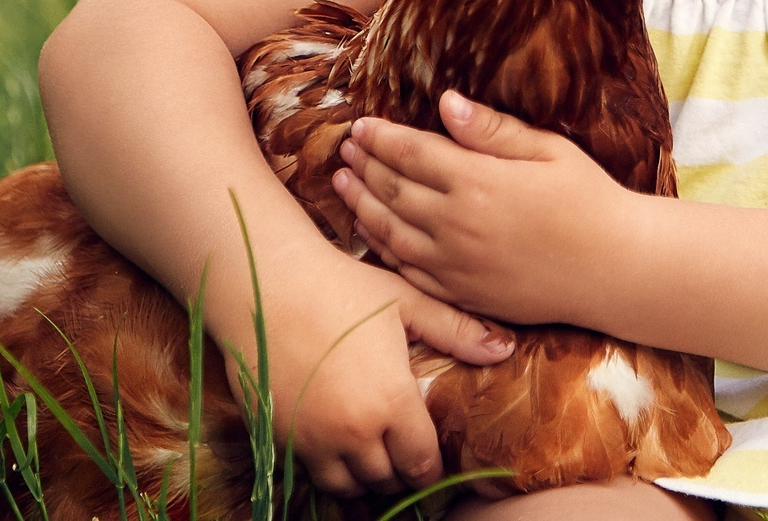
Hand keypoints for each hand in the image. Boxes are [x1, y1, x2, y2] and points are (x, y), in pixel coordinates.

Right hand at [245, 245, 511, 498]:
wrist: (264, 282)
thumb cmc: (340, 284)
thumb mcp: (404, 301)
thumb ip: (455, 329)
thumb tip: (504, 348)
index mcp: (390, 401)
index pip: (421, 463)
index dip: (430, 465)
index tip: (430, 453)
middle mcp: (353, 431)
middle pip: (387, 479)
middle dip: (400, 470)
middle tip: (403, 450)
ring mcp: (313, 439)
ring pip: (350, 485)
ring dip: (365, 475)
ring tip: (372, 450)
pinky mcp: (280, 437)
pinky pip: (312, 474)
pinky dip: (329, 468)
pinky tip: (336, 442)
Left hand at [333, 90, 630, 324]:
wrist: (615, 269)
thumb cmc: (588, 199)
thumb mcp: (547, 150)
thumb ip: (491, 130)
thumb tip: (445, 102)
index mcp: (477, 182)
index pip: (410, 153)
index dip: (381, 137)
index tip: (361, 125)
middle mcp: (458, 225)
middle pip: (392, 190)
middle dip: (364, 165)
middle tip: (344, 148)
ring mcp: (456, 265)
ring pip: (390, 232)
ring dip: (361, 205)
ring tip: (342, 184)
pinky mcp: (463, 294)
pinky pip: (408, 272)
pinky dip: (383, 250)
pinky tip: (372, 234)